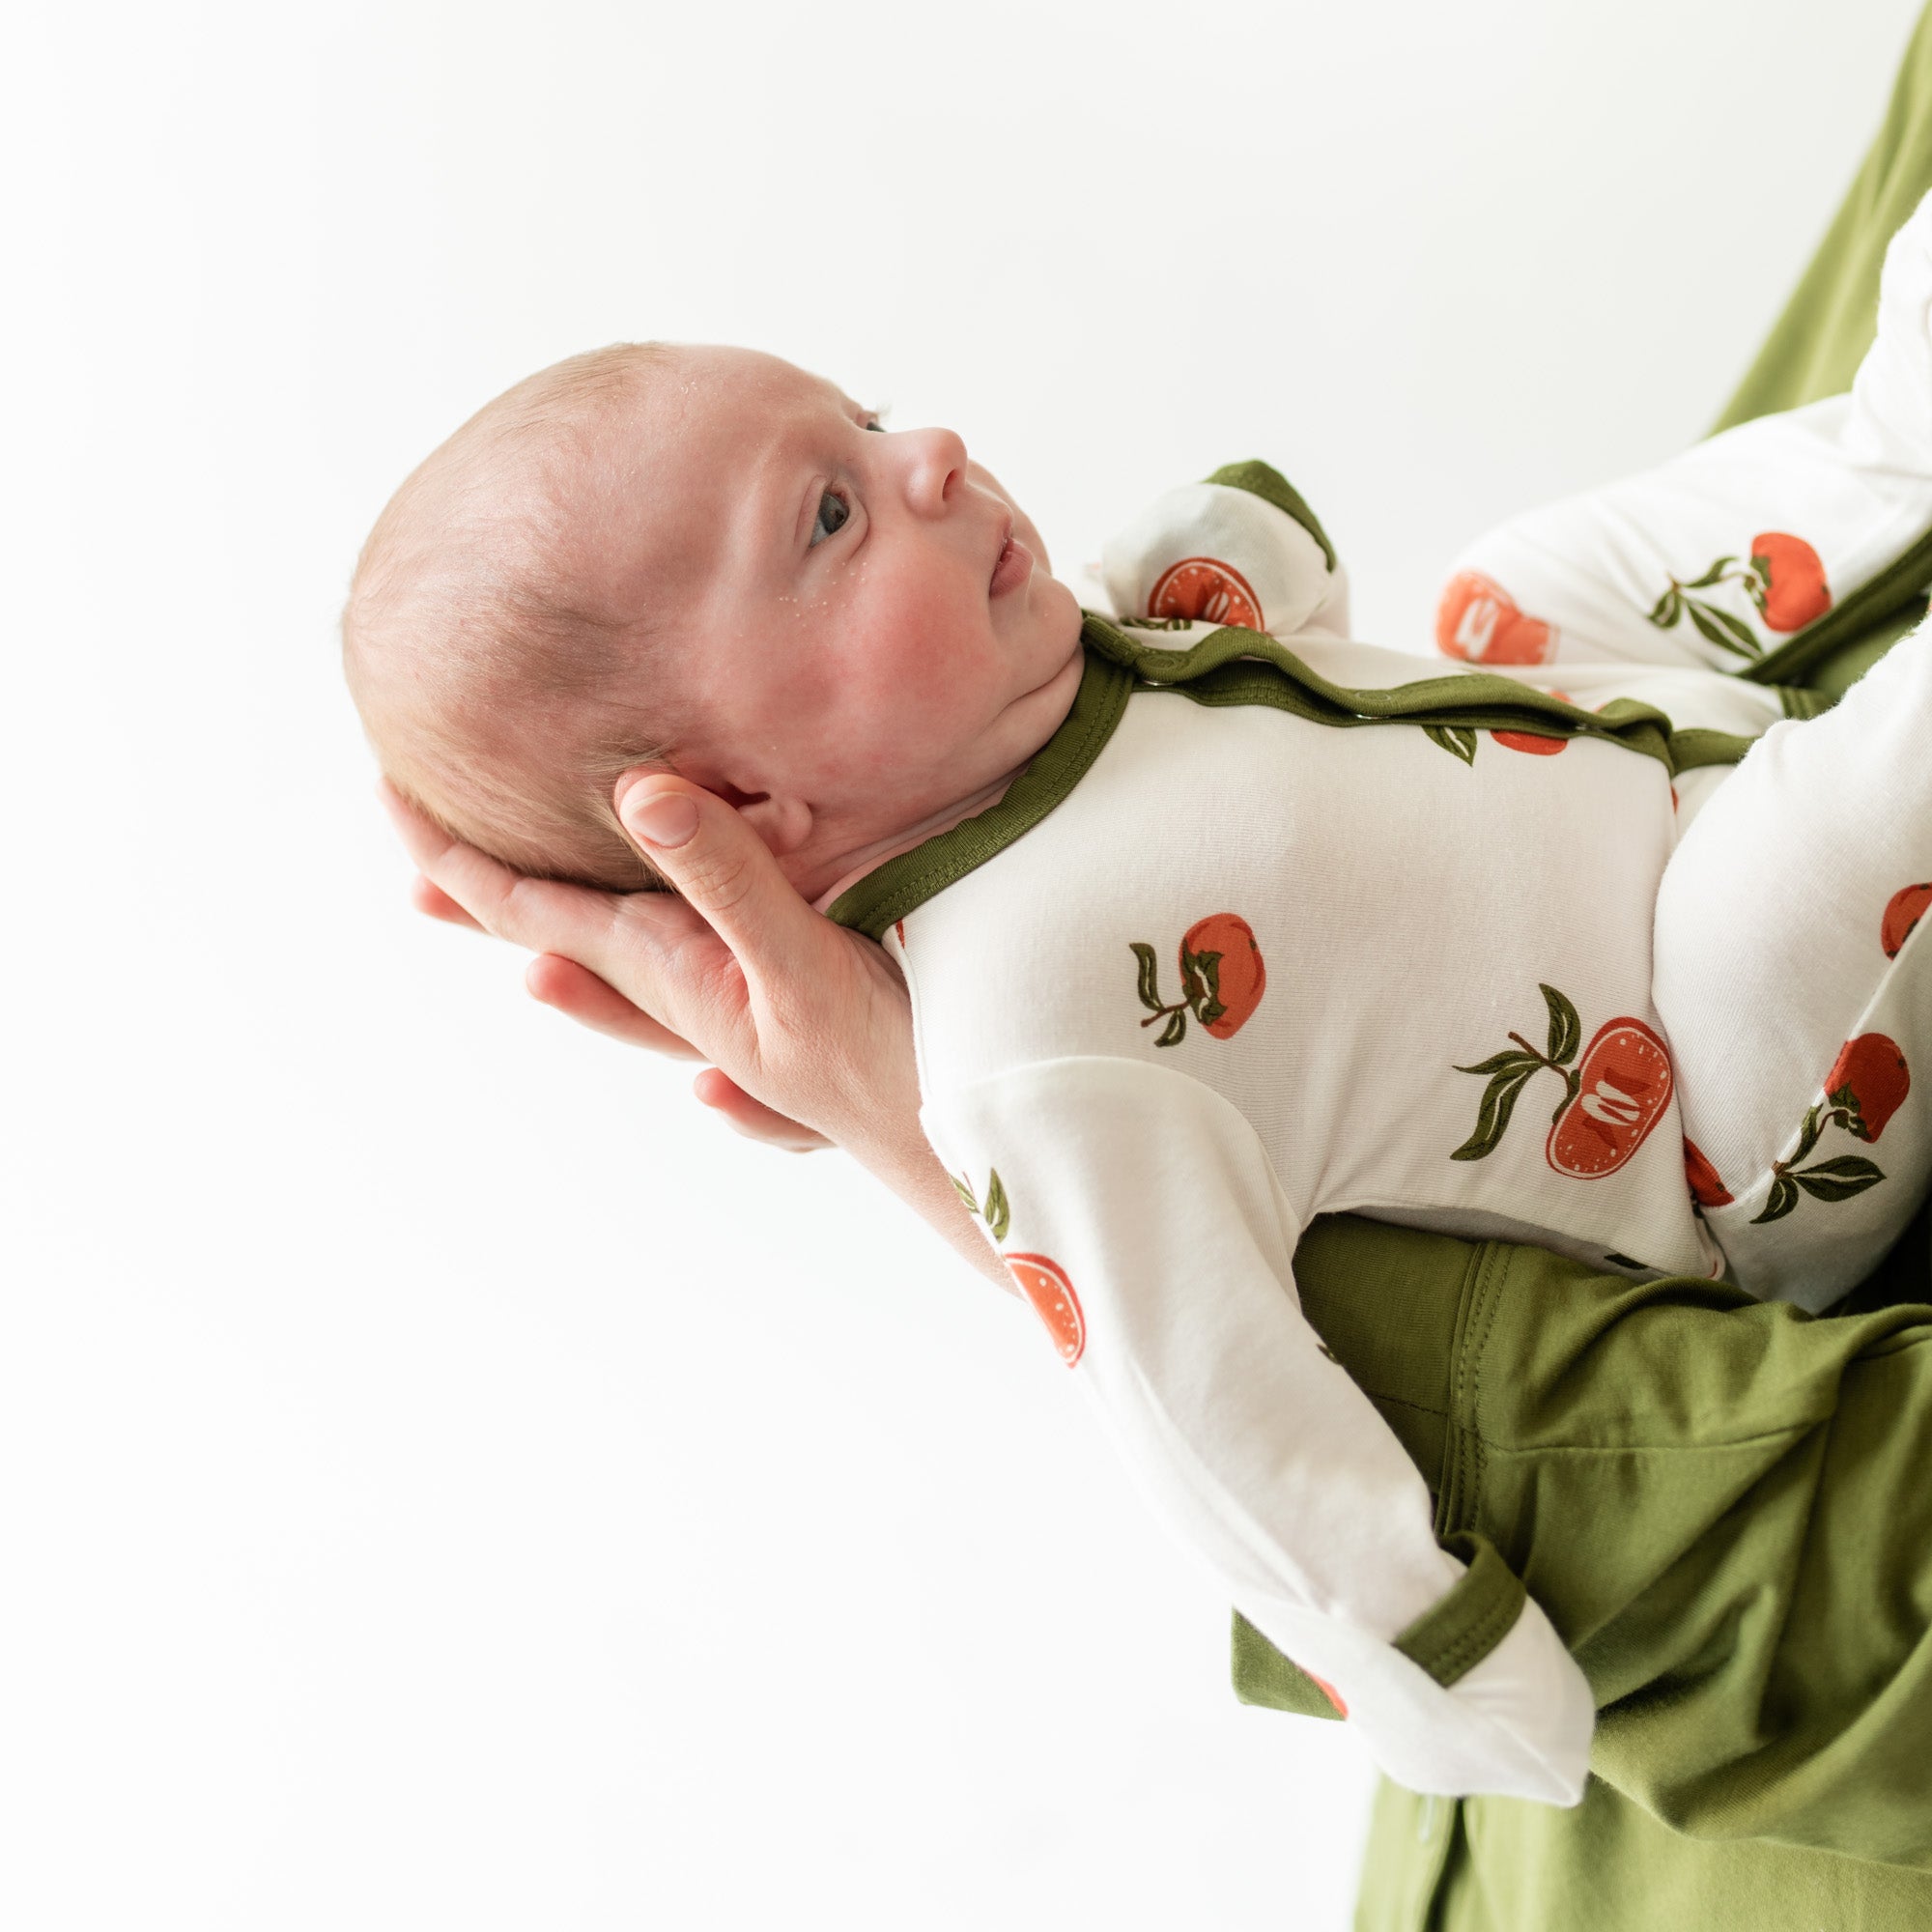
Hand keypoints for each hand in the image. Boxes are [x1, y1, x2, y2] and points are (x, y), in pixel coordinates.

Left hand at [380, 776, 1008, 1286]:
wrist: (973, 1162)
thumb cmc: (891, 1068)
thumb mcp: (802, 965)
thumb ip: (724, 881)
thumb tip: (634, 795)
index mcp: (679, 976)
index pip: (541, 910)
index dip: (462, 859)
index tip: (387, 798)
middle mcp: (696, 1005)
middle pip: (573, 945)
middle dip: (499, 904)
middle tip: (420, 878)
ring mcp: (747, 1032)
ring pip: (640, 990)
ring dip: (580, 961)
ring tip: (529, 961)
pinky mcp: (804, 1042)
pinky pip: (719, 1034)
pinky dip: (696, 1029)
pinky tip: (695, 1074)